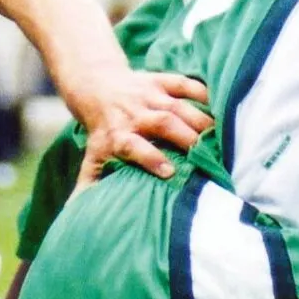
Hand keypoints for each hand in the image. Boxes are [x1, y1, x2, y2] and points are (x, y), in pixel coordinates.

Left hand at [69, 67, 212, 182]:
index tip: (170, 172)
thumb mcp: (92, 158)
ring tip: (220, 138)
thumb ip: (90, 186)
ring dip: (200, 121)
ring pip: (179, 106)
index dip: (151, 158)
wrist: (97, 88)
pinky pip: (184, 83)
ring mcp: (149, 95)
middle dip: (186, 137)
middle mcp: (134, 114)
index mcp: (118, 135)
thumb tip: (78, 217)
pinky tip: (219, 109)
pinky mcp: (161, 81)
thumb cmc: (102, 133)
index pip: (134, 146)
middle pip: (164, 122)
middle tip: (207, 154)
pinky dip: (202, 92)